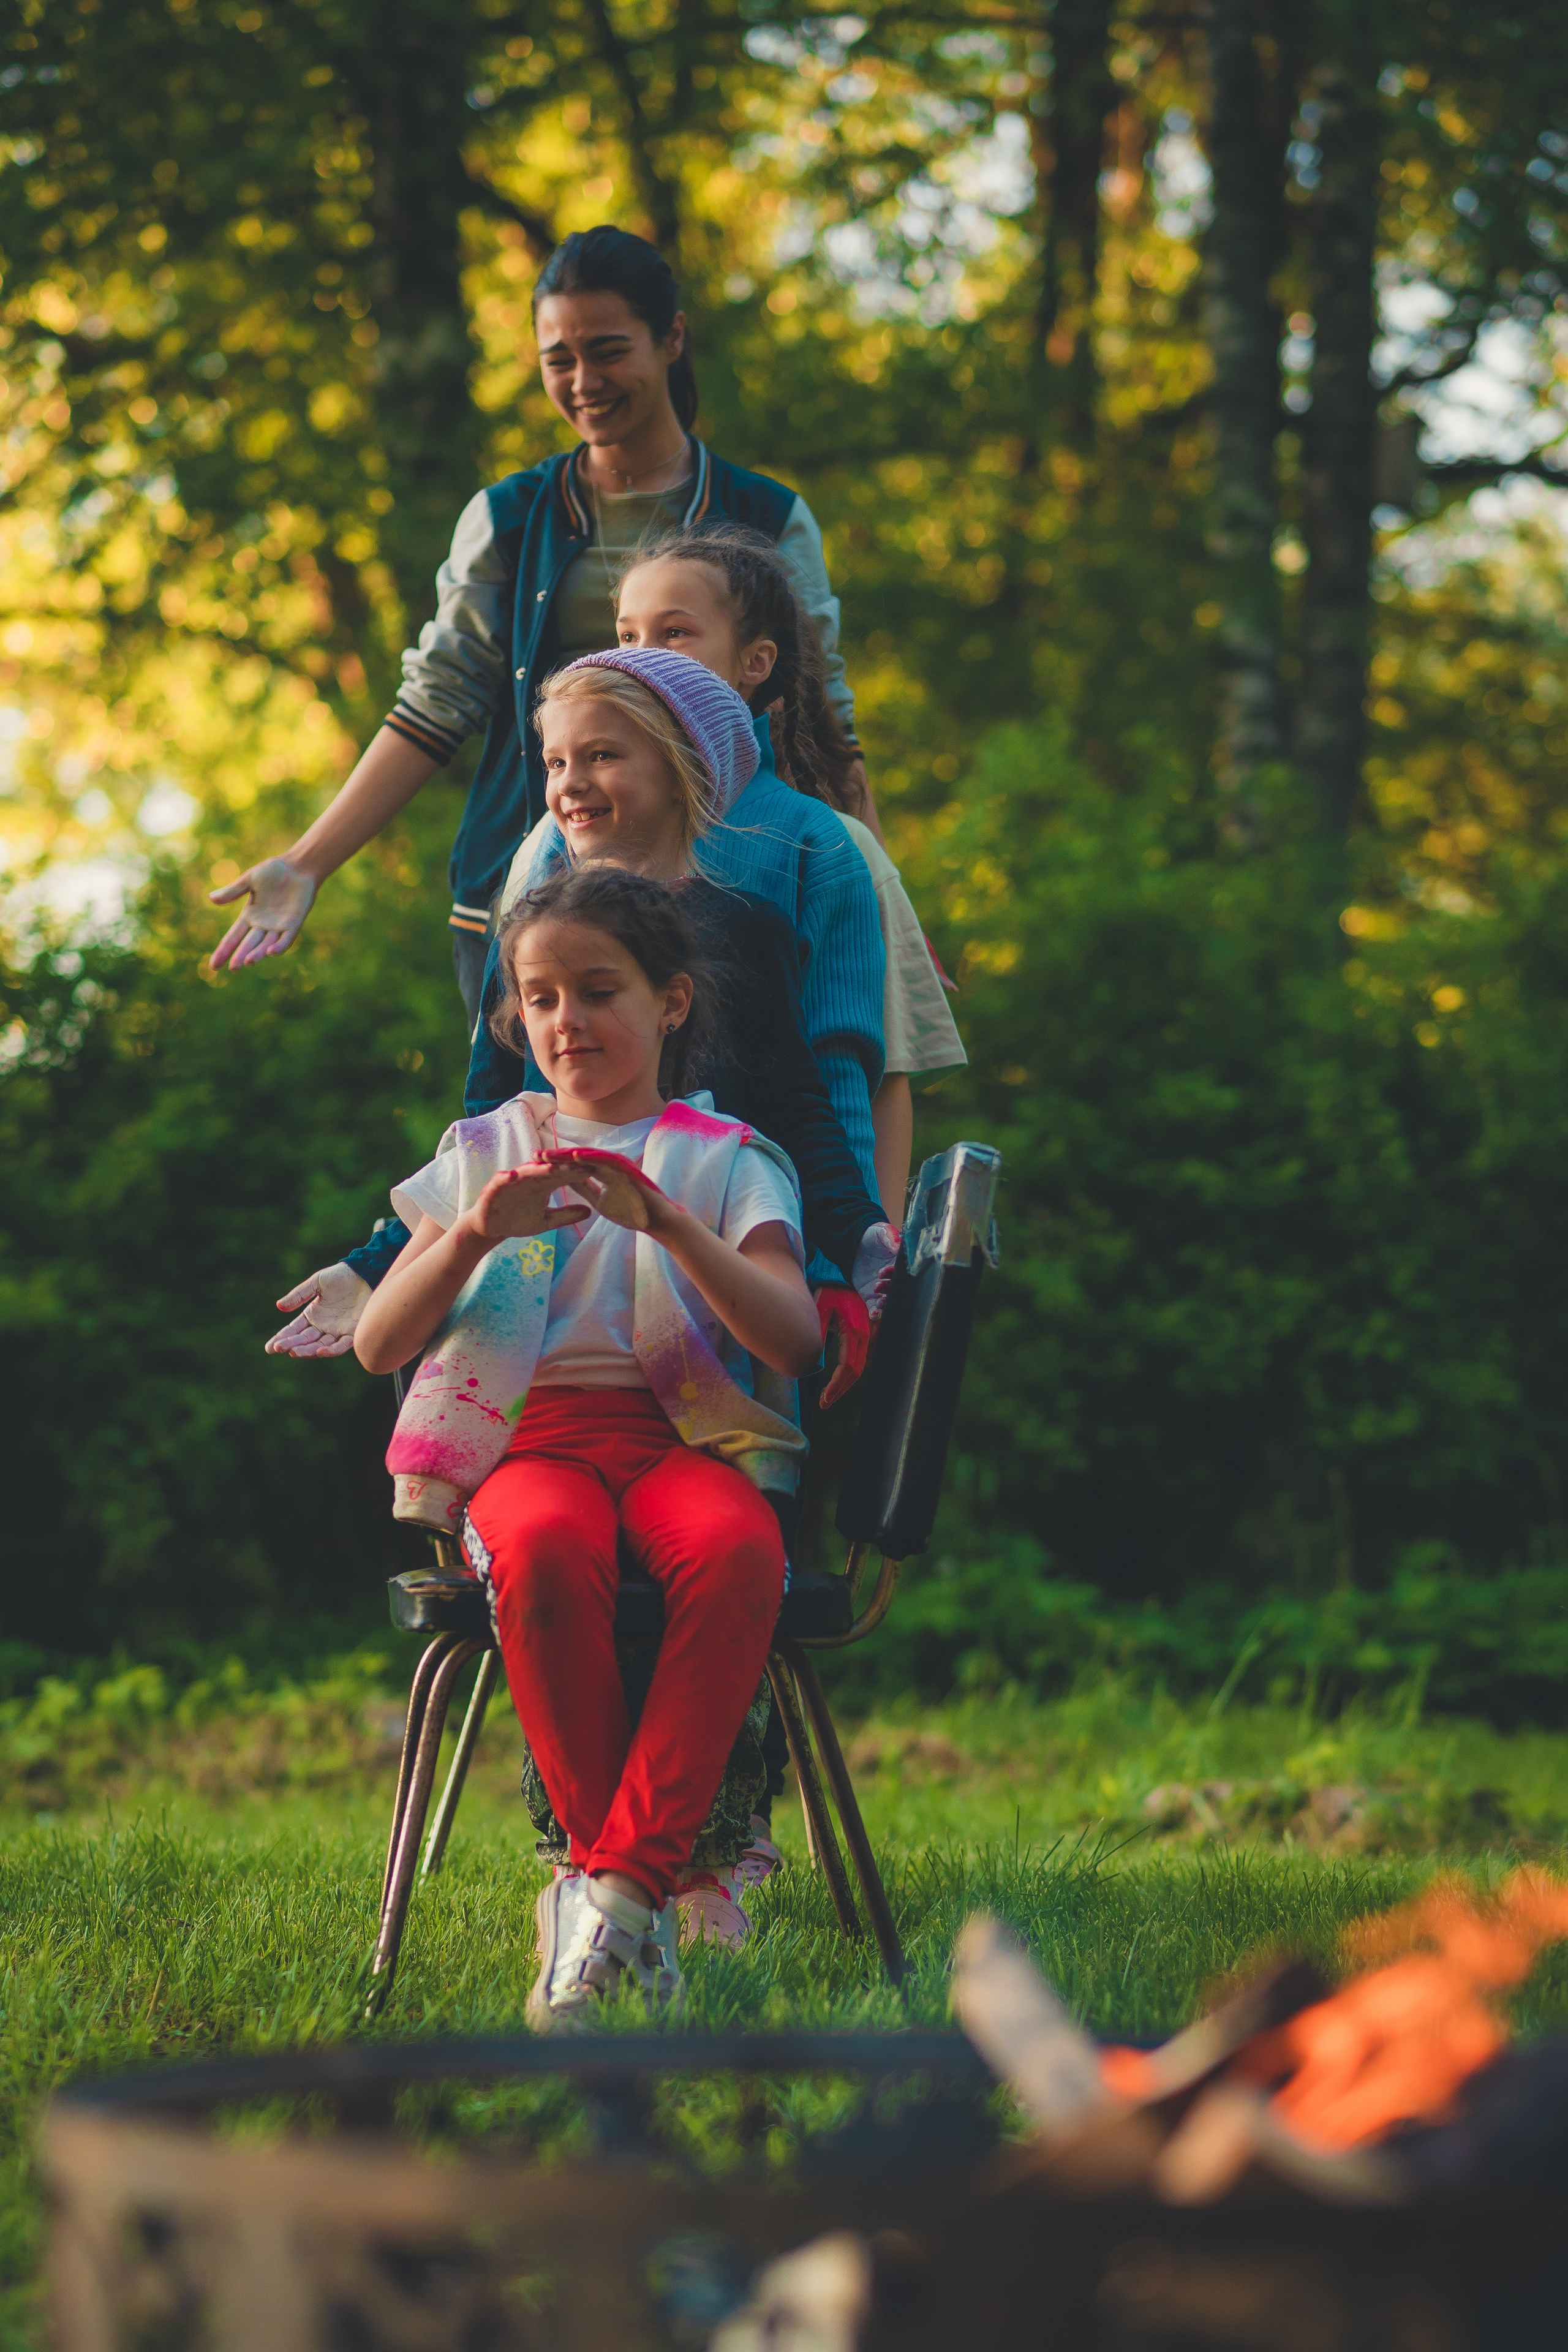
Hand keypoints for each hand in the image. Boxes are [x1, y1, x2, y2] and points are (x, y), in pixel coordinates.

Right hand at [209, 857, 317, 970]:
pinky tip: (271, 951)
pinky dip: (279, 946)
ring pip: (266, 945)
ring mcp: (278, 926)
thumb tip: (210, 899)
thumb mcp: (249, 880)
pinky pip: (286, 939)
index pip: (233, 937)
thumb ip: (232, 891)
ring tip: (248, 961)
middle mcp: (262, 925)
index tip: (213, 966)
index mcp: (250, 916)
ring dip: (258, 954)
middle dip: (240, 956)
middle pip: (248, 944)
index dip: (224, 951)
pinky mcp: (293, 924)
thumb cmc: (273, 871)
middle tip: (233, 968)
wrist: (297, 866)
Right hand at [265, 1265, 369, 1356]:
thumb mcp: (316, 1283)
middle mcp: (323, 1326)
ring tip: (293, 1352)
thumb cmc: (340, 1277)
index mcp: (312, 1315)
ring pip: (319, 1345)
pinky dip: (331, 1349)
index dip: (282, 1338)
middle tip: (279, 1349)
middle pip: (304, 1340)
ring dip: (307, 1350)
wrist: (364, 1273)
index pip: (294, 1330)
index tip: (269, 1348)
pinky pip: (341, 1345)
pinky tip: (320, 1351)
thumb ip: (299, 1295)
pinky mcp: (352, 1332)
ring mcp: (337, 1331)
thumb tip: (279, 1306)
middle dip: (291, 1345)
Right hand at [461, 1161, 590, 1246]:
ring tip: (550, 1167)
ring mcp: (511, 1182)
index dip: (578, 1172)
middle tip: (578, 1162)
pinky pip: (499, 1182)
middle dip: (562, 1166)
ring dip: (536, 1169)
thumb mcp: (546, 1221)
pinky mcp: (494, 1189)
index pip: (563, 1175)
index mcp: (542, 1184)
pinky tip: (511, 1175)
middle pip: (547, 1170)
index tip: (596, 1169)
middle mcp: (528, 1179)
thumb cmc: (518, 1220)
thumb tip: (589, 1211)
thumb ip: (565, 1215)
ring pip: (525, 1173)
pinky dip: (504, 1178)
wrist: (490, 1228)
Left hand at [542, 1147, 672, 1235]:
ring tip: (549, 1155)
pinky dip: (591, 1157)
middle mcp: (609, 1165)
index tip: (536, 1165)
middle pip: (579, 1157)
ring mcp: (618, 1166)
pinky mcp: (627, 1169)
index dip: (557, 1164)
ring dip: (569, 1154)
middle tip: (535, 1155)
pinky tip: (575, 1156)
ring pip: (590, 1156)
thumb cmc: (631, 1211)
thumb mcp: (600, 1201)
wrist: (655, 1221)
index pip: (576, 1165)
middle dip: (557, 1156)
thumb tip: (568, 1181)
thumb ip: (586, 1189)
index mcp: (602, 1172)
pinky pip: (606, 1161)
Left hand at [816, 1283, 870, 1409]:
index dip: (837, 1386)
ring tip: (828, 1394)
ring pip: (861, 1368)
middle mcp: (866, 1336)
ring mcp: (869, 1336)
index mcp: (855, 1331)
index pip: (847, 1367)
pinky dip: (851, 1373)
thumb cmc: (829, 1292)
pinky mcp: (867, 1336)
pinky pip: (863, 1360)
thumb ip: (817, 1332)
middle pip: (856, 1372)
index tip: (825, 1399)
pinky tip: (839, 1381)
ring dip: (846, 1383)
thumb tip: (812, 1361)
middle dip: (841, 1390)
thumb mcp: (819, 1308)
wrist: (842, 1278)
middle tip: (824, 1403)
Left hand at [850, 1222, 899, 1321]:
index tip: (884, 1271)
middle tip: (879, 1287)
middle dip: (891, 1291)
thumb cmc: (873, 1236)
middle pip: (898, 1289)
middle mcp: (894, 1278)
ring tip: (878, 1302)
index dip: (895, 1274)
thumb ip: (889, 1238)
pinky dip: (876, 1313)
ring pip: (889, 1300)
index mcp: (899, 1264)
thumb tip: (898, 1245)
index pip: (903, 1273)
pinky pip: (875, 1307)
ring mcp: (883, 1288)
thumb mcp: (881, 1232)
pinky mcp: (871, 1295)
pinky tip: (873, 1315)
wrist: (855, 1243)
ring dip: (885, 1303)